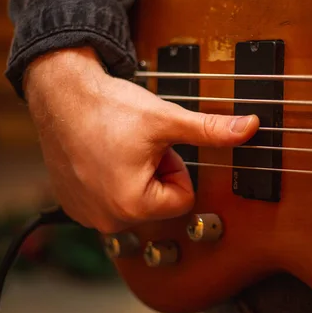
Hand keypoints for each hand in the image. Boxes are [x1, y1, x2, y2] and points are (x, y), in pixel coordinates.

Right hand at [24, 47, 258, 233]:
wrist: (62, 93)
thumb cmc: (108, 107)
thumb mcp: (167, 120)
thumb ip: (210, 130)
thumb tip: (249, 127)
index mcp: (132, 206)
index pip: (183, 198)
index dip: (175, 167)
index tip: (156, 147)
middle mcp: (106, 219)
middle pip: (159, 202)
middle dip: (155, 173)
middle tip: (136, 146)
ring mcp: (86, 214)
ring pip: (134, 200)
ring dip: (134, 176)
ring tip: (118, 149)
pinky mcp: (73, 205)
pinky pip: (109, 199)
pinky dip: (111, 179)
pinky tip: (101, 155)